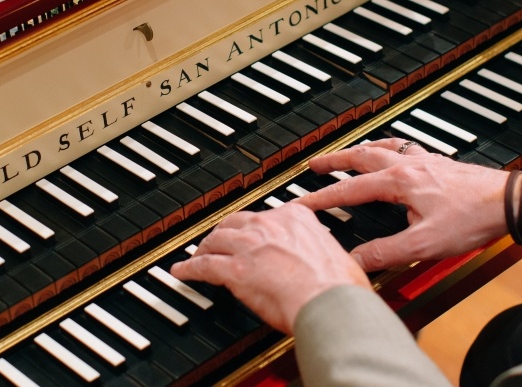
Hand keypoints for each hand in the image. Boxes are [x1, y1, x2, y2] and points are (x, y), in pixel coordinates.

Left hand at [170, 203, 368, 333]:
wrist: (333, 305)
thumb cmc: (340, 288)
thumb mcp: (336, 254)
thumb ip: (319, 250)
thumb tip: (321, 259)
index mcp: (296, 217)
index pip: (264, 217)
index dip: (251, 228)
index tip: (249, 233)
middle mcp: (270, 225)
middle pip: (234, 223)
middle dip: (223, 234)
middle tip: (217, 244)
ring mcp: (250, 245)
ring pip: (216, 241)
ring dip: (203, 249)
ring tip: (197, 255)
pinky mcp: (236, 270)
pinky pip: (204, 266)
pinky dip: (189, 268)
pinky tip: (181, 272)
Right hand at [296, 137, 521, 270]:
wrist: (512, 202)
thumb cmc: (474, 218)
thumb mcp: (425, 243)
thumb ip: (387, 252)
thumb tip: (356, 260)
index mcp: (400, 181)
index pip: (350, 189)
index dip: (323, 197)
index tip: (303, 202)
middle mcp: (410, 165)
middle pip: (362, 155)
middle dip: (336, 160)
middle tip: (315, 163)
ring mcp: (427, 161)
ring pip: (385, 147)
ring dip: (362, 149)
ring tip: (350, 152)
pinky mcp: (442, 164)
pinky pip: (408, 148)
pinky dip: (393, 148)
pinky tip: (398, 156)